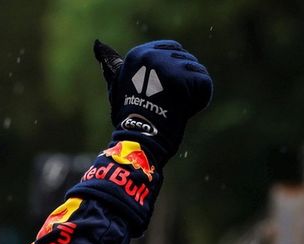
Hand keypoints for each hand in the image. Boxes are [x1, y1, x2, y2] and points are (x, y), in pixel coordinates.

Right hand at [93, 40, 212, 164]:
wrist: (138, 141)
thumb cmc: (129, 118)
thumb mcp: (118, 87)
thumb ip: (114, 65)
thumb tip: (98, 43)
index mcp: (138, 54)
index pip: (173, 51)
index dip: (172, 74)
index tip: (157, 92)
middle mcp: (152, 55)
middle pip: (187, 60)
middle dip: (182, 83)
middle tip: (164, 103)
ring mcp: (169, 66)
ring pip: (197, 73)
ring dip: (190, 93)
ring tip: (171, 108)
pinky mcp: (185, 79)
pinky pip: (204, 86)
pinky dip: (198, 101)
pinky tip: (181, 112)